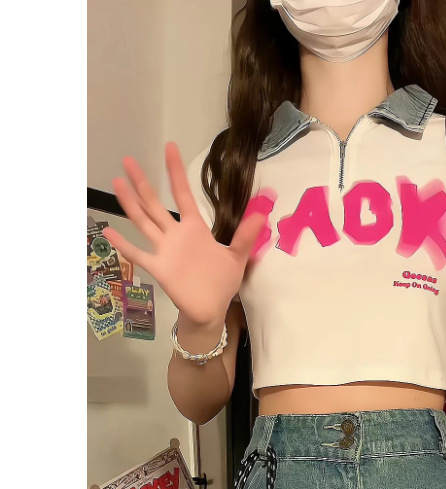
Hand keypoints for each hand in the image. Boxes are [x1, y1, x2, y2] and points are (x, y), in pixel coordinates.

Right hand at [102, 142, 264, 326]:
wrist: (212, 308)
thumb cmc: (222, 282)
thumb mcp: (237, 257)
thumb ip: (245, 236)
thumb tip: (261, 214)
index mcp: (195, 228)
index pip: (183, 194)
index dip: (176, 172)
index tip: (169, 148)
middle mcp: (176, 235)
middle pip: (156, 203)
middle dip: (142, 183)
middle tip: (128, 160)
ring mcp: (165, 250)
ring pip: (144, 222)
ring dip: (131, 204)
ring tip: (117, 183)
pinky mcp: (159, 268)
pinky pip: (138, 254)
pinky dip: (124, 244)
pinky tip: (108, 232)